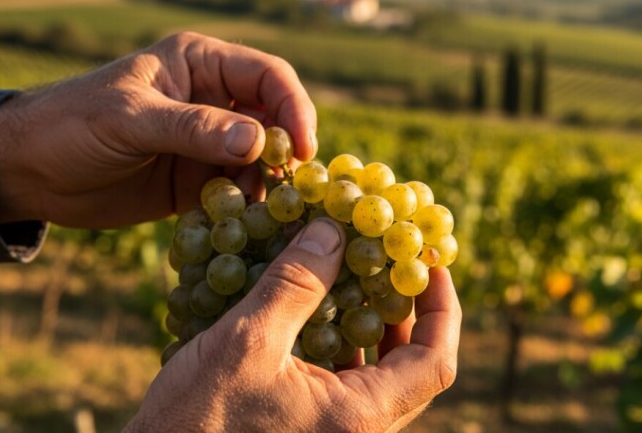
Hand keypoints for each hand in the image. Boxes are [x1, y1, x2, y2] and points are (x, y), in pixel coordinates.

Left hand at [0, 32, 317, 227]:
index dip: (294, 108)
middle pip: (275, 121)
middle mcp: (212, 101)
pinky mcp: (197, 182)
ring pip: (261, 162)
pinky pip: (237, 194)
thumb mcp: (131, 119)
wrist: (28, 172)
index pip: (268, 76)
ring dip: (269, 186)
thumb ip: (194, 128)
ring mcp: (207, 144)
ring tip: (269, 216)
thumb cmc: (72, 124)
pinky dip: (247, 211)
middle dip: (288, 153)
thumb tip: (261, 141)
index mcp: (201, 64)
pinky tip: (247, 229)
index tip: (303, 149)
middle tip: (292, 189)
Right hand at [126, 218, 460, 431]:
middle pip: (413, 367)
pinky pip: (345, 383)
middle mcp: (358, 431)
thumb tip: (333, 230)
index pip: (436, 362)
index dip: (444, 308)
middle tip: (393, 262)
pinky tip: (313, 308)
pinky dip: (342, 342)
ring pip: (379, 375)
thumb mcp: (247, 341)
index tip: (430, 264)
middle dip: (408, 310)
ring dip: (373, 323)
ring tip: (355, 275)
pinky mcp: (309, 430)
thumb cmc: (197, 419)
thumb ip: (295, 284)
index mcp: (359, 418)